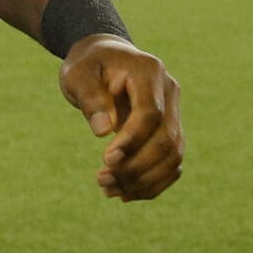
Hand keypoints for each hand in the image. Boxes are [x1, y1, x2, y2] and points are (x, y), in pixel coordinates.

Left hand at [59, 36, 182, 200]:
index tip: (106, 159)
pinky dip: (152, 183)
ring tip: (108, 190)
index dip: (132, 140)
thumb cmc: (88, 65)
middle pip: (167, 139)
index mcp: (149, 73)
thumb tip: (103, 131)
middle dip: (136, 166)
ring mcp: (175, 112)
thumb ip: (90, 98)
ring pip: (174, 156)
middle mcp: (170, 92)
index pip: (150, 113)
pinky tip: (125, 193)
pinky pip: (172, 164)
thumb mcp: (78, 74)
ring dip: (144, 180)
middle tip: (101, 180)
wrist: (105, 59)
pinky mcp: (171, 131)